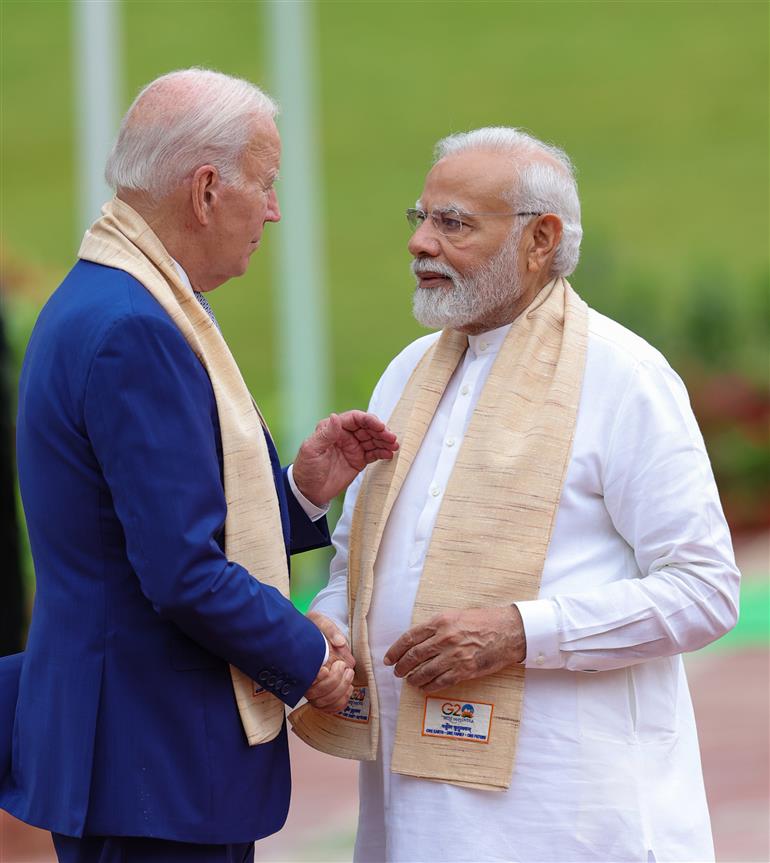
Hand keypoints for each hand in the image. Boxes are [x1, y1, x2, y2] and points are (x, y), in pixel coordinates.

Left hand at [292, 410, 398, 506]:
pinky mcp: (358, 460)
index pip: (354, 419)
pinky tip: (389, 454)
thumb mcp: (312, 450)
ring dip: (384, 441)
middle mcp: (344, 435)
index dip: (368, 420)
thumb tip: (335, 416)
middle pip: (367, 428)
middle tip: (391, 438)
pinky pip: (373, 453)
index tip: (380, 426)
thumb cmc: (306, 469)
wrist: (308, 492)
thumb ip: (326, 434)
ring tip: (394, 446)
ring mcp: (353, 447)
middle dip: (380, 431)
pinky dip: (382, 452)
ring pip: (372, 439)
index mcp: (332, 429)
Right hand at [304, 611, 355, 713]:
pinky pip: (327, 707)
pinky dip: (340, 702)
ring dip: (340, 692)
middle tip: (342, 666)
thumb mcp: (319, 621)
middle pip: (315, 695)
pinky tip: (348, 689)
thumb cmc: (312, 628)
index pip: (304, 680)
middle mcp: (302, 679)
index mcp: (299, 664)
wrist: (309, 633)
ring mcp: (310, 688)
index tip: (325, 669)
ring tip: (348, 673)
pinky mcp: (319, 693)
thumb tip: (340, 642)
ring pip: (322, 703)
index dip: (316, 679)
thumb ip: (330, 630)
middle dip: (334, 682)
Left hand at [383, 606, 526, 692]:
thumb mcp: (456, 616)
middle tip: (397, 672)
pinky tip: (425, 687)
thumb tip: (417, 641)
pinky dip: (430, 686)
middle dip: (402, 666)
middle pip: (414, 656)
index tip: (388, 658)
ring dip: (414, 678)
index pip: (409, 637)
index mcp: (441, 622)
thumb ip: (436, 627)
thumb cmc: (484, 621)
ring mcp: (454, 655)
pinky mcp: (464, 670)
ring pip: (425, 671)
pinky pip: (441, 681)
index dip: (395, 650)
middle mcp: (444, 638)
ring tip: (410, 681)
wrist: (508, 631)